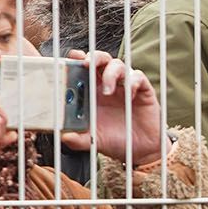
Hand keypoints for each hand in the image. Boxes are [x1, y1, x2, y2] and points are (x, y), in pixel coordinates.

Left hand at [60, 50, 165, 167]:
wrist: (139, 151)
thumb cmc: (115, 140)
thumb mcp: (93, 140)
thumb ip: (78, 139)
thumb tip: (64, 137)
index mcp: (93, 92)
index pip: (84, 68)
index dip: (78, 59)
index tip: (71, 58)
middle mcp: (108, 85)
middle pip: (101, 60)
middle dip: (94, 58)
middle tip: (87, 64)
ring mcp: (125, 86)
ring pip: (118, 65)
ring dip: (111, 73)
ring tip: (107, 91)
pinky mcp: (143, 91)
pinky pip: (138, 77)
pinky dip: (132, 82)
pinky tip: (129, 95)